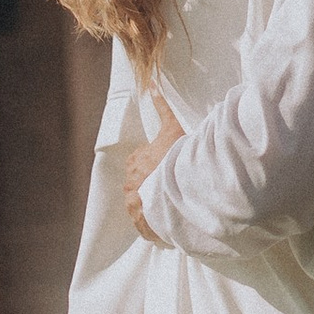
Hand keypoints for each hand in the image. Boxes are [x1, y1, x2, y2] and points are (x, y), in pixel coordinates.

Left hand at [122, 101, 181, 245]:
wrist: (182, 185)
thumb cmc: (177, 156)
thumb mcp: (171, 128)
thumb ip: (162, 107)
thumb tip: (151, 85)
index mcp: (136, 163)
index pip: (138, 163)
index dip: (153, 166)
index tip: (166, 169)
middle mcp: (131, 185)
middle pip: (139, 187)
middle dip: (151, 189)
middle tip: (170, 190)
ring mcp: (136, 206)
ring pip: (142, 208)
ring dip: (153, 209)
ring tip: (171, 209)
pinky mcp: (144, 224)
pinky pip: (146, 228)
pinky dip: (155, 228)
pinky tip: (166, 228)